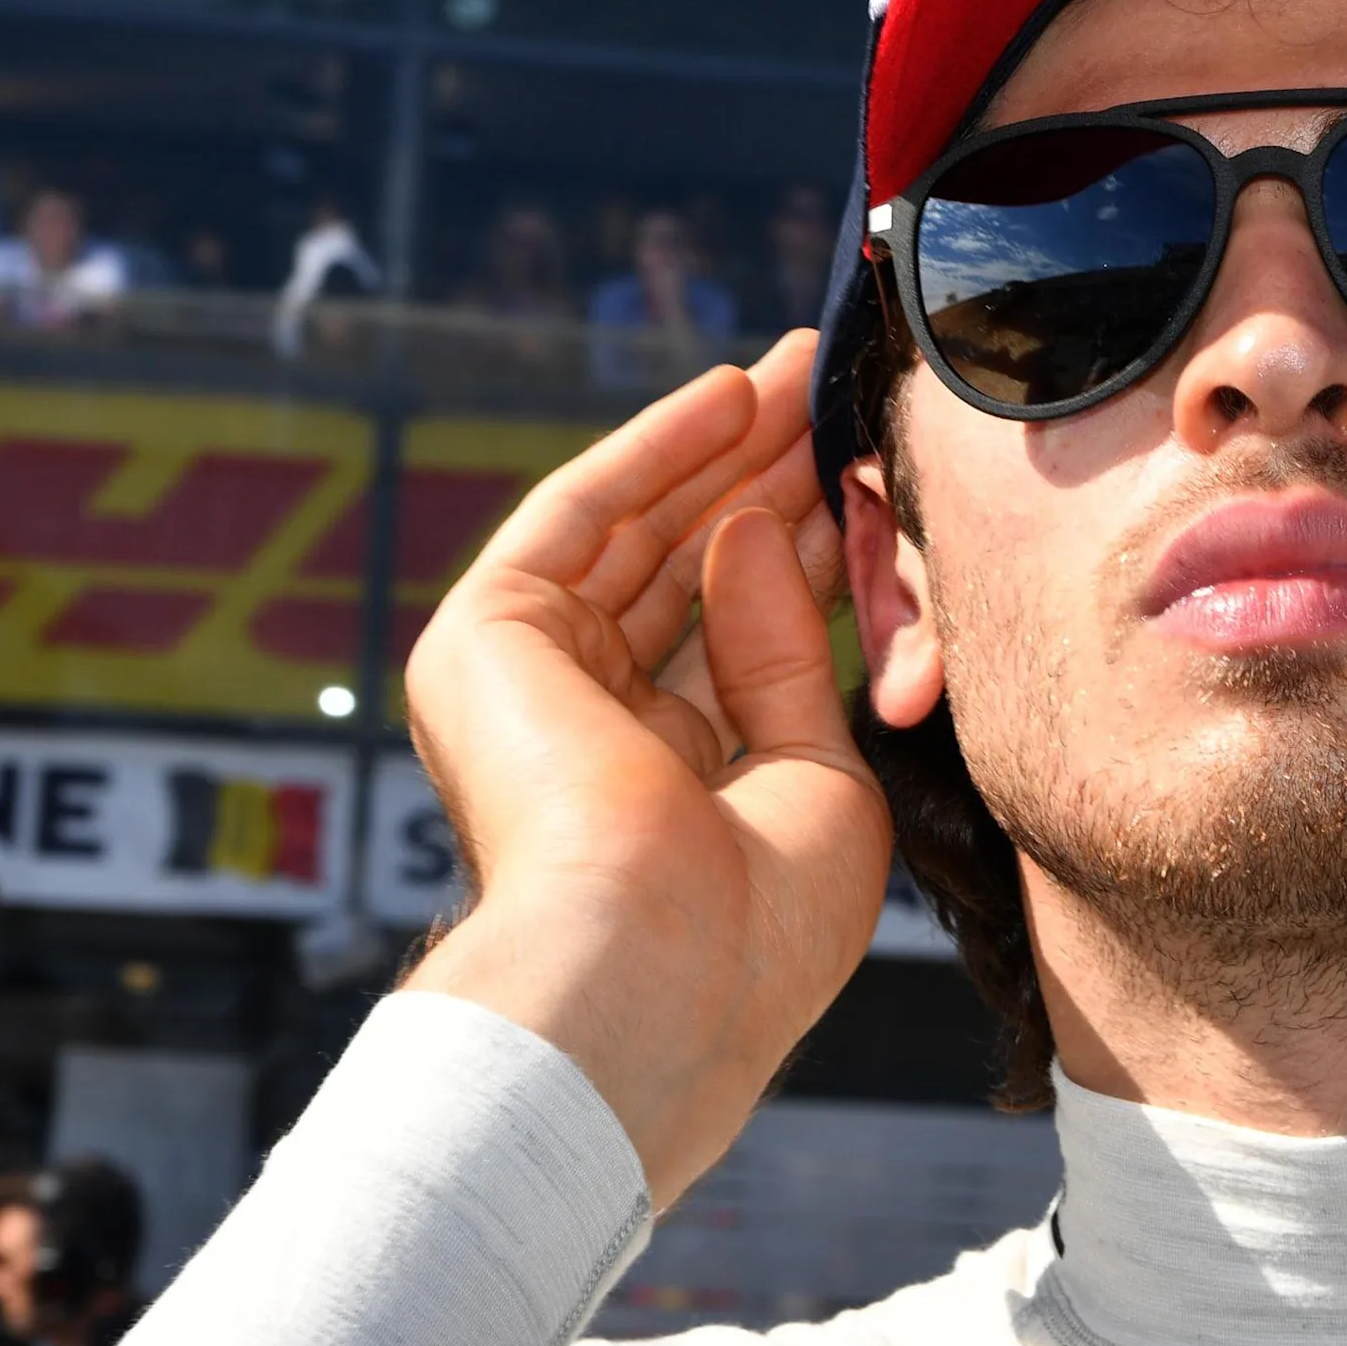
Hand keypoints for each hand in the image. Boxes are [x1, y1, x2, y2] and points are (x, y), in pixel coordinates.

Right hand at [401, 330, 888, 1202]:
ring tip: (805, 373)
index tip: (862, 474)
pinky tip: (730, 396)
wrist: (657, 972)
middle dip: (761, 480)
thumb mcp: (816, 778)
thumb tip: (755, 527)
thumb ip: (784, 653)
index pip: (731, 640)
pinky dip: (655, 451)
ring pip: (633, 534)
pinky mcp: (484, 639)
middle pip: (682, 575)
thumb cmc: (753, 926)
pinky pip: (577, 514)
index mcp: (655, 792)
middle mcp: (582, 735)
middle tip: (835, 394)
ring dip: (720, 449)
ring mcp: (525, 686)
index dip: (798, 551)